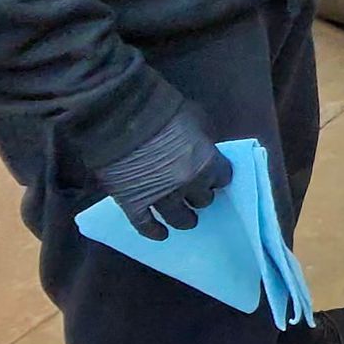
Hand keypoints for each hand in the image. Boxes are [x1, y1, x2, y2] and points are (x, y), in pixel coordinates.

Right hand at [97, 116, 232, 241]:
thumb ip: (204, 138)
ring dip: (185, 218)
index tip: (215, 176)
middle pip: (203, 200)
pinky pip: (145, 226)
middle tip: (197, 193)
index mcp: (206, 163)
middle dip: (201, 195)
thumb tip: (204, 147)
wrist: (120, 114)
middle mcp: (187, 185)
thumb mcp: (196, 117)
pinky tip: (160, 234)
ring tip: (186, 219)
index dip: (218, 176)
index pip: (223, 178)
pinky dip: (153, 232)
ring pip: (180, 218)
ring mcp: (160, 197)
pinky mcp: (133, 203)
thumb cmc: (161, 108)